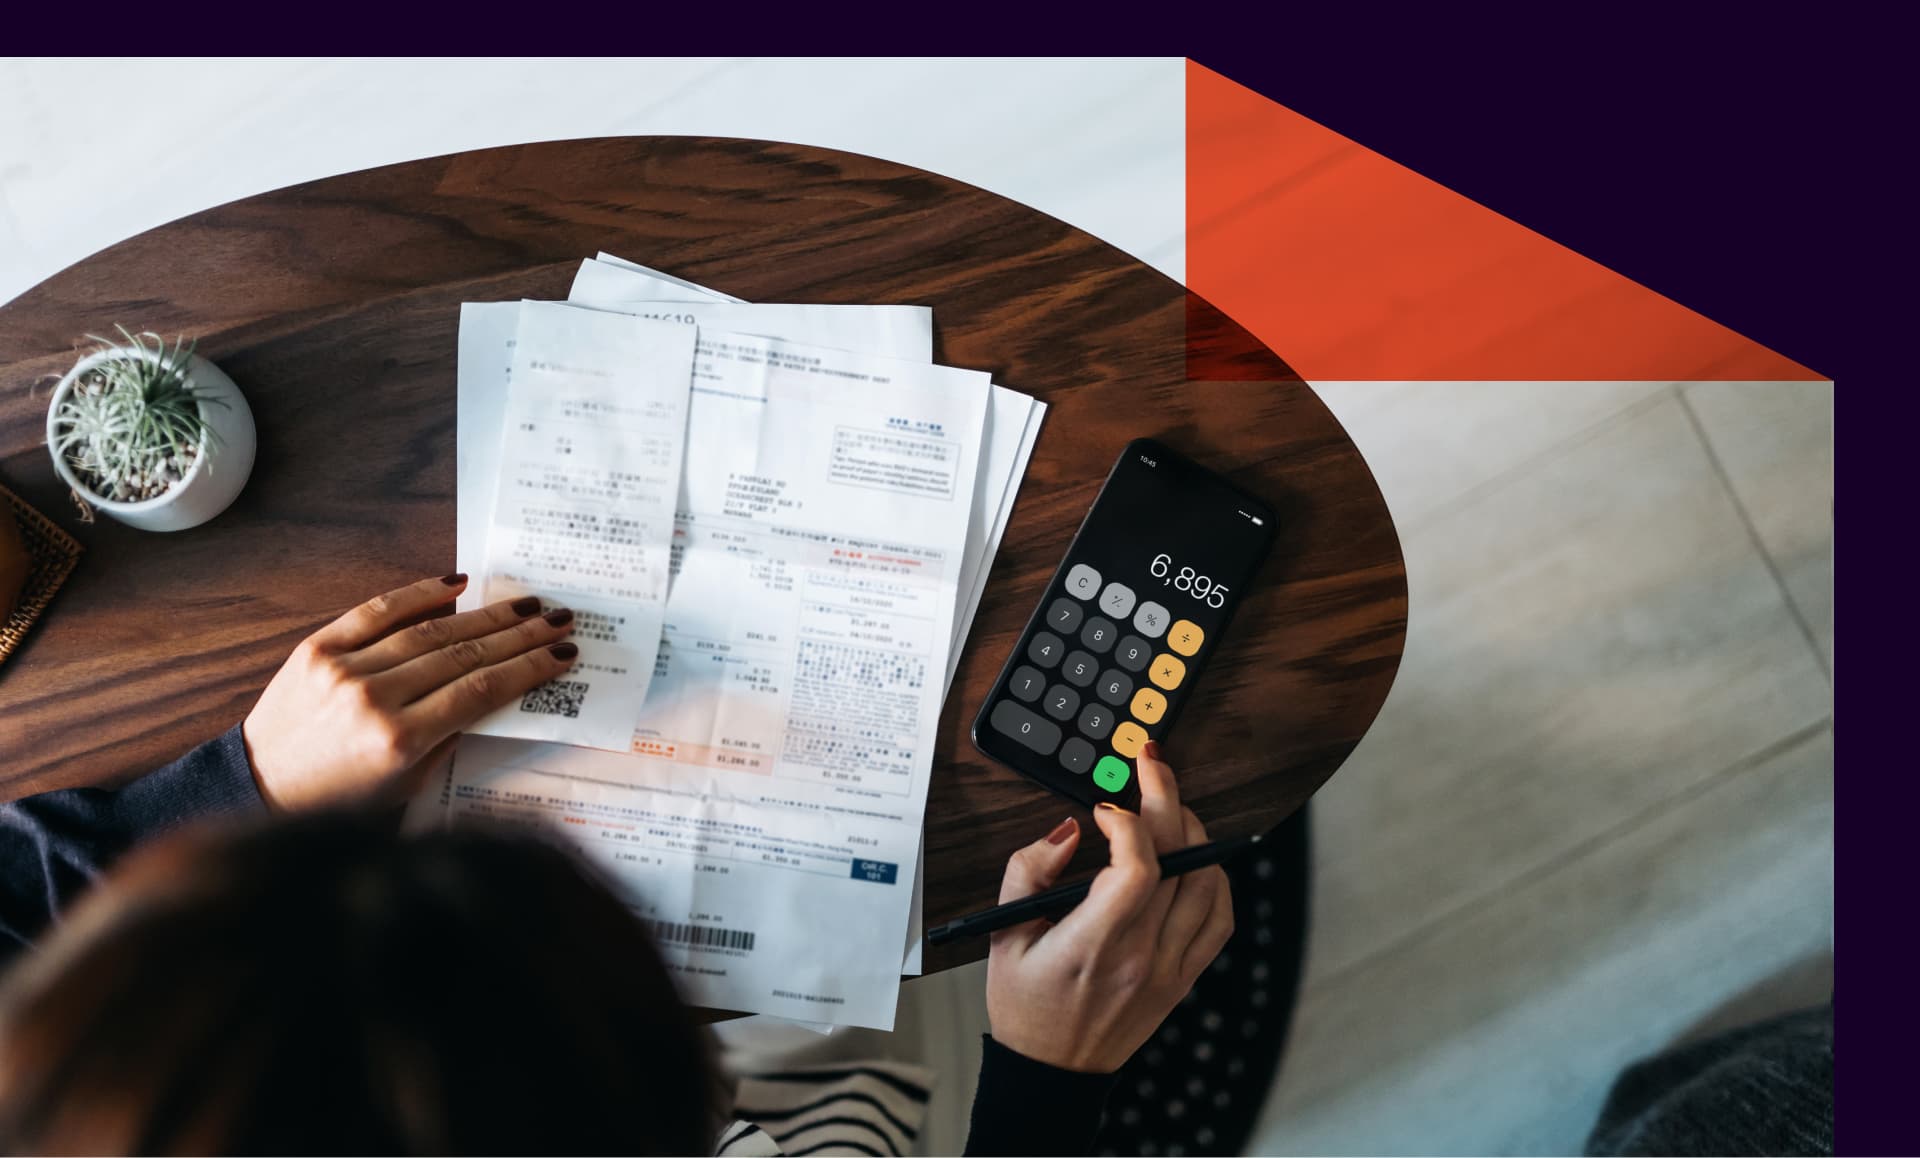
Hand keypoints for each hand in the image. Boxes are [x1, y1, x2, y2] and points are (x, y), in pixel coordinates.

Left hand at [241, 574, 577, 810]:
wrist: (259, 786)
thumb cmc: (339, 798)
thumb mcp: (407, 783)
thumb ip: (450, 736)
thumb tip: (495, 689)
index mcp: (399, 741)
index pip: (481, 691)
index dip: (528, 670)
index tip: (562, 655)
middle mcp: (373, 699)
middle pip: (464, 655)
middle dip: (519, 636)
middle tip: (557, 619)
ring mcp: (343, 669)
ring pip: (430, 631)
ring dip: (485, 615)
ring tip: (525, 604)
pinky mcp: (317, 648)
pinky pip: (376, 611)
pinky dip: (419, 594)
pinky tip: (457, 584)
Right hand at [985, 742, 1234, 1072]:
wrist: (1053, 1073)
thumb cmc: (1024, 1005)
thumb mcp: (1002, 936)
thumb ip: (1027, 873)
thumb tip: (1068, 831)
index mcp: (1092, 945)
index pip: (1136, 869)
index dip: (1128, 823)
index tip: (1104, 808)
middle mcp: (1140, 956)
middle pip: (1177, 860)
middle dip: (1166, 798)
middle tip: (1150, 764)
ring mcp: (1169, 968)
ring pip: (1207, 882)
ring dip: (1194, 832)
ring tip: (1170, 807)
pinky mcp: (1184, 977)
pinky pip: (1219, 918)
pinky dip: (1215, 878)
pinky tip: (1195, 858)